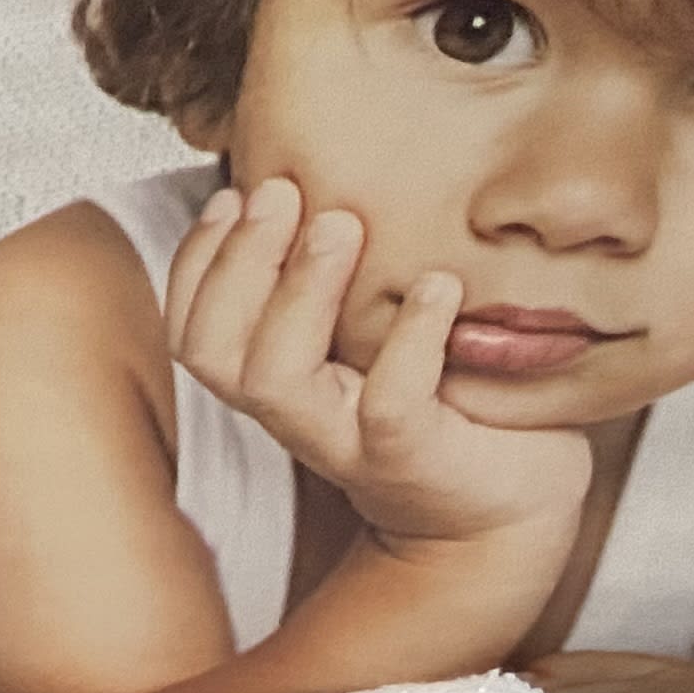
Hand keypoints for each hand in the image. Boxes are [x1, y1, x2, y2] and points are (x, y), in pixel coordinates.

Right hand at [167, 178, 591, 558]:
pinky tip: (438, 285)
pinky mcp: (410, 457)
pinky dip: (411, 340)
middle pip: (214, 352)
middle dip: (237, 263)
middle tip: (284, 193)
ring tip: (342, 226)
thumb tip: (319, 179)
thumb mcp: (374, 336)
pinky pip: (390, 404)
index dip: (196, 263)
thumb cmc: (442, 407)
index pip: (193, 328)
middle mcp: (297, 415)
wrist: (500, 513)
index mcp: (276, 380)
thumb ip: (337, 281)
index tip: (232, 194)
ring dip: (298, 292)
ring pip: (275, 379)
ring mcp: (347, 440)